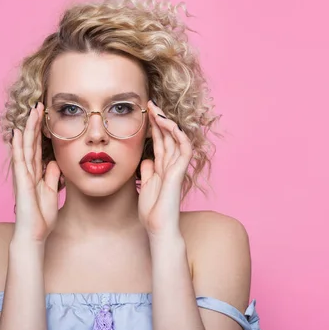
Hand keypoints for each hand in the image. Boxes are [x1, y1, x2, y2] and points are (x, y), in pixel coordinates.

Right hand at [11, 102, 60, 242]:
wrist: (34, 235)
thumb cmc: (42, 218)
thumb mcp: (52, 193)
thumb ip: (53, 177)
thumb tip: (55, 163)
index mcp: (36, 174)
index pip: (38, 148)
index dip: (41, 133)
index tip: (44, 117)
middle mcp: (28, 172)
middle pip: (31, 143)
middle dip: (34, 125)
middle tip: (38, 106)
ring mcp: (23, 176)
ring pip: (25, 147)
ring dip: (28, 129)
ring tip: (30, 112)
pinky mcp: (22, 182)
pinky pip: (20, 160)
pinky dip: (19, 146)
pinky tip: (18, 133)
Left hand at [138, 100, 192, 236]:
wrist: (158, 227)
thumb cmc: (152, 211)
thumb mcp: (145, 185)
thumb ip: (148, 171)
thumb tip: (146, 158)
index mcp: (163, 167)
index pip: (160, 141)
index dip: (154, 127)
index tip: (146, 112)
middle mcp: (171, 165)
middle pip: (168, 136)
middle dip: (160, 119)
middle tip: (150, 103)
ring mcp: (177, 168)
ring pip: (176, 139)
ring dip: (167, 123)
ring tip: (156, 110)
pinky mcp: (179, 173)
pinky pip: (183, 149)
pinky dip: (178, 135)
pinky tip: (169, 124)